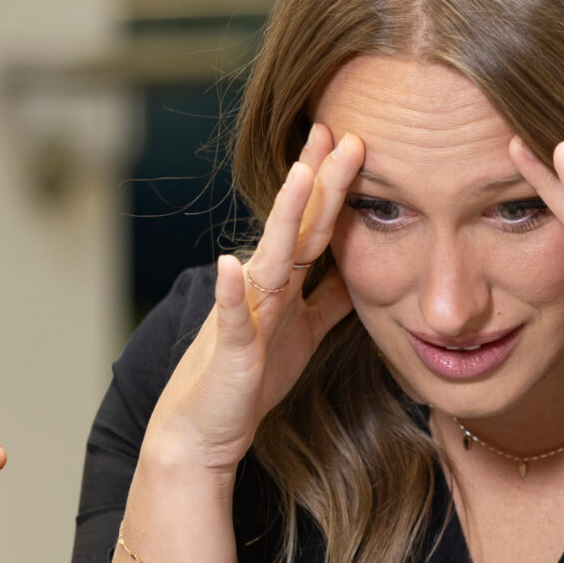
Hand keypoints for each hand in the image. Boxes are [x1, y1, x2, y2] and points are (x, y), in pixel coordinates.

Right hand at [143, 124, 362, 478]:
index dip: (331, 185)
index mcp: (282, 284)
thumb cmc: (250, 380)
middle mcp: (261, 288)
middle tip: (338, 132)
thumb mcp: (304, 334)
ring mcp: (245, 314)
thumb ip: (328, 301)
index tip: (351, 141)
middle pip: (296, 227)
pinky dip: (231, 291)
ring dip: (284, 217)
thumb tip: (359, 270)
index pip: (313, 226)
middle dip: (317, 180)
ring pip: (269, 258)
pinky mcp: (233, 350)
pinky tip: (230, 265)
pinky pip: (233, 317)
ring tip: (300, 175)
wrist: (204, 430)